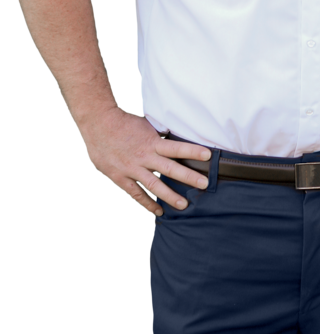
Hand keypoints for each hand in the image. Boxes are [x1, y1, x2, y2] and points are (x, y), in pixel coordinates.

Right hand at [78, 106, 211, 216]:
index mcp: (152, 141)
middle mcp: (144, 156)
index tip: (208, 155)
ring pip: (153, 185)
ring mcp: (131, 168)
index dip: (192, 151)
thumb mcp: (144, 126)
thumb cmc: (122, 122)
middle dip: (188, 177)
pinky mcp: (119, 176)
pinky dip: (147, 203)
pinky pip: (135, 193)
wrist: (98, 122)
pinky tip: (158, 211)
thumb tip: (171, 141)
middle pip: (169, 168)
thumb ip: (156, 138)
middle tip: (204, 184)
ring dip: (169, 196)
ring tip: (183, 205)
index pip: (176, 147)